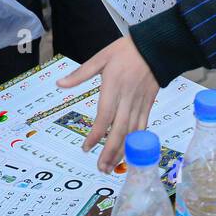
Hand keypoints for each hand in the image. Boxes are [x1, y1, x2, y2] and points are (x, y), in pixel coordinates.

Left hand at [57, 37, 160, 172]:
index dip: (95, 135)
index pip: (104, 116)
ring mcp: (139, 103)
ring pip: (132, 132)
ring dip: (123, 151)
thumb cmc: (126, 51)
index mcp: (113, 87)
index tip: (86, 148)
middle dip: (110, 152)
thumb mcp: (100, 58)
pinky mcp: (148, 104)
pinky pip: (143, 127)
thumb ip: (80, 74)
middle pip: (119, 130)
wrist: (155, 47)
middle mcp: (127, 98)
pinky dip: (136, 142)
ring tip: (113, 167)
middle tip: (101, 168)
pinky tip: (130, 152)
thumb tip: (60, 84)